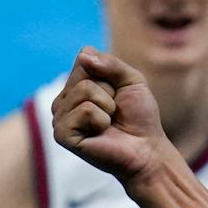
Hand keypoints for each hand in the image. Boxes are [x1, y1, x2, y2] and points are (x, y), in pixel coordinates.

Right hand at [51, 48, 170, 185]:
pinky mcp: (62, 134)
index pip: (85, 57)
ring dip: (107, 106)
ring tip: (109, 123)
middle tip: (115, 112)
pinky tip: (101, 133)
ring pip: (84, 90)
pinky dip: (101, 120)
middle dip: (109, 91)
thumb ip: (111, 63)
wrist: (147, 151)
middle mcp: (63, 100)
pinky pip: (85, 110)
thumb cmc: (139, 117)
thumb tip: (83, 57)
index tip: (118, 94)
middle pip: (84, 73)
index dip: (111, 73)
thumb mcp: (132, 80)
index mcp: (75, 85)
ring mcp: (60, 117)